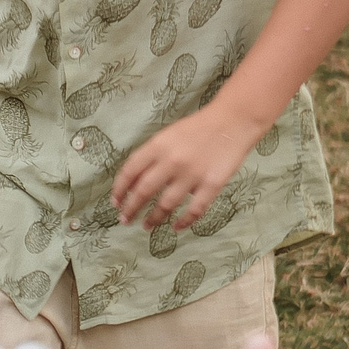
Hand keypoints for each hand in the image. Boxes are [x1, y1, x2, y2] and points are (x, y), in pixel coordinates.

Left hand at [112, 102, 260, 230]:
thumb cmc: (198, 128)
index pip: (130, 171)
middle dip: (131, 208)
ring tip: (147, 226)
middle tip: (125, 220)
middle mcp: (171, 161)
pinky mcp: (211, 185)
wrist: (232, 121)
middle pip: (144, 191)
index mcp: (157, 146)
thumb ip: (151, 156)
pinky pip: (194, 209)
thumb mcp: (168, 135)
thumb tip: (133, 182)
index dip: (120, 189)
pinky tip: (177, 227)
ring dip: (154, 218)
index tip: (116, 202)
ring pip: (166, 204)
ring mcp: (192, 175)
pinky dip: (184, 222)